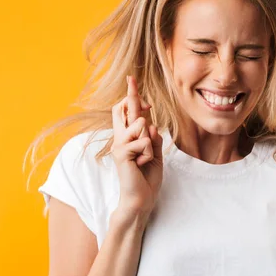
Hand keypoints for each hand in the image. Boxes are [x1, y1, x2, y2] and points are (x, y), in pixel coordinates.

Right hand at [109, 75, 163, 218]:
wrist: (140, 198)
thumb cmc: (147, 177)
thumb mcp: (155, 154)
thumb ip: (153, 138)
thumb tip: (151, 123)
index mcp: (130, 137)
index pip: (129, 114)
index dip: (135, 100)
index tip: (138, 89)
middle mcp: (122, 138)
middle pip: (125, 110)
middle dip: (131, 94)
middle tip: (131, 77)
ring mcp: (120, 145)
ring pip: (140, 125)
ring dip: (149, 142)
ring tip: (145, 158)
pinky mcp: (122, 153)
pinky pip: (143, 142)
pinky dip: (149, 154)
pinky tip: (142, 165)